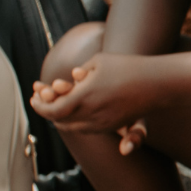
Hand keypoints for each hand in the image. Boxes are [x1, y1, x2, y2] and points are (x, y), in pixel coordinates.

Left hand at [30, 54, 158, 139]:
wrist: (157, 83)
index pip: (52, 109)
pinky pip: (87, 129)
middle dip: (48, 112)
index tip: (33, 98)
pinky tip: (74, 113)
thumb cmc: (128, 67)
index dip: (39, 106)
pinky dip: (75, 122)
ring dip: (61, 119)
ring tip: (55, 108)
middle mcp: (93, 113)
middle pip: (60, 121)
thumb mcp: (99, 61)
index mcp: (85, 96)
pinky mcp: (113, 126)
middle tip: (41, 102)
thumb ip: (79, 74)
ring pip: (73, 127)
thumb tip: (70, 79)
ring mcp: (104, 122)